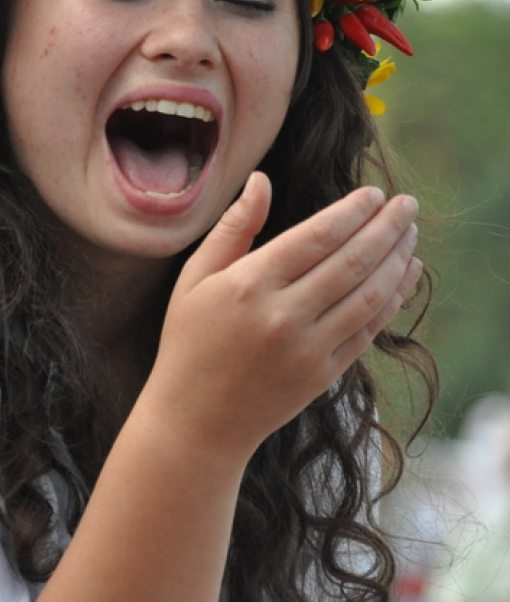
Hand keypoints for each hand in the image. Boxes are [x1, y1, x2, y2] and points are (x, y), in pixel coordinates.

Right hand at [148, 172, 421, 466]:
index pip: (317, 236)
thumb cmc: (189, 342)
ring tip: (411, 233)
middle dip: (387, 227)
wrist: (195, 421)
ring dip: (397, 260)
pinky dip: (393, 300)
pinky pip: (368, 330)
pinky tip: (406, 275)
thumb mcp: (195, 279)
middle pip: (351, 261)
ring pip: (369, 295)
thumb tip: (261, 180)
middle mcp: (283, 315)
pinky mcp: (323, 375)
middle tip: (408, 204)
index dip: (352, 211)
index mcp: (249, 285)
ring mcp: (307, 349)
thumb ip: (233, 228)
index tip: (374, 194)